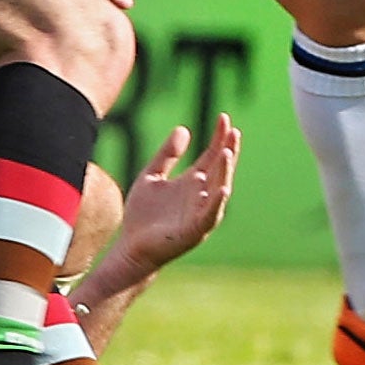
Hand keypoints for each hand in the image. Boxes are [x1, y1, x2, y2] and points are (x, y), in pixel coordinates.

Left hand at [111, 114, 240, 269]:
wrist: (130, 247)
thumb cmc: (142, 215)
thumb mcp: (151, 176)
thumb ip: (167, 155)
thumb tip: (184, 129)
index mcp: (193, 181)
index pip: (212, 155)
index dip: (219, 137)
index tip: (224, 117)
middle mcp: (202, 194)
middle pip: (220, 169)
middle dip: (228, 150)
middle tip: (233, 131)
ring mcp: (201, 212)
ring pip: (220, 188)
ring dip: (225, 172)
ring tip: (227, 152)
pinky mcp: (195, 230)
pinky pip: (210, 215)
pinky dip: (217, 202)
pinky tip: (223, 189)